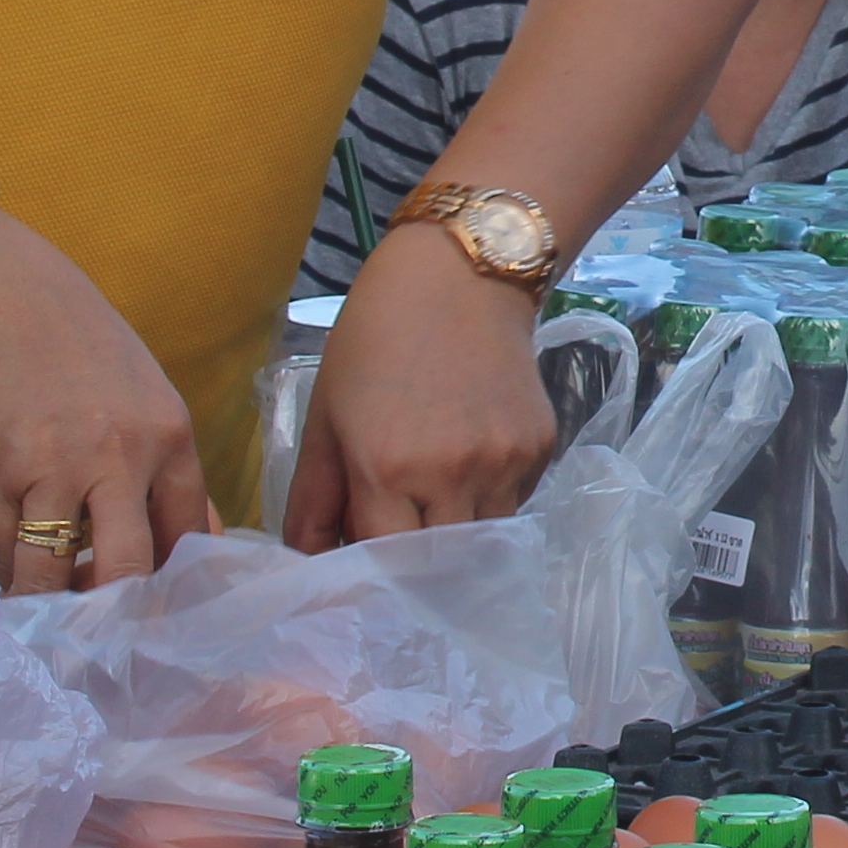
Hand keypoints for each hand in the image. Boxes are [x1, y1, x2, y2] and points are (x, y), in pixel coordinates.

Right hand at [0, 213, 218, 591]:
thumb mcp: (139, 391)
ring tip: (48, 625)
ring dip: (51, 605)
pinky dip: (7, 574)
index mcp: (169, 435)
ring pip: (57, 575)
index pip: (187, 537)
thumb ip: (161, 464)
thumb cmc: (67, 338)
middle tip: (104, 644)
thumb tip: (195, 537)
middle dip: (115, 615)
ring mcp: (54, 467)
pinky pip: (6, 551)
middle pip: (129, 571)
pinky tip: (7, 581)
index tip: (155, 617)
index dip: (170, 587)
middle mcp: (120, 456)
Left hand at [300, 233, 564, 546]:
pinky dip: (488, 500)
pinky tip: (469, 457)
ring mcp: (503, 463)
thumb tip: (308, 561)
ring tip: (433, 494)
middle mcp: (452, 474)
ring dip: (454, 534)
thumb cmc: (376, 338)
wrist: (463, 275)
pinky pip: (513, 503)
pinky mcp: (539, 449)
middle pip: (436, 565)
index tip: (359, 568)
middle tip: (397, 538)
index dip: (368, 571)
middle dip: (413, 563)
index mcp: (386, 467)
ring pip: (481, 540)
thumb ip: (312, 498)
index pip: (381, 563)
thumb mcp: (326, 413)